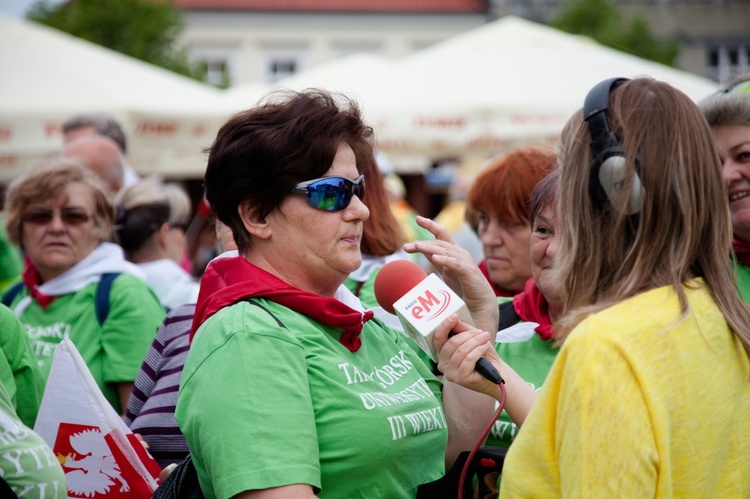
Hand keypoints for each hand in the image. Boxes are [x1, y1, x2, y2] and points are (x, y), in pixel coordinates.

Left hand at [404, 216, 498, 335]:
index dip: (430, 225)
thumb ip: (435, 259)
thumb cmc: (463, 286)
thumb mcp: (445, 270)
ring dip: (430, 248)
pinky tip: (435, 259)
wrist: (480, 301)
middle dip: (422, 243)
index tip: (418, 219)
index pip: (441, 234)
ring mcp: (465, 262)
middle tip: (406, 247)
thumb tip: (421, 248)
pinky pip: (455, 264)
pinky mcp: (468, 272)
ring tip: (417, 246)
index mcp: (454, 251)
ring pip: (445, 251)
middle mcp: (460, 253)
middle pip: (439, 243)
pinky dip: (445, 260)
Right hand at [433, 314, 502, 397]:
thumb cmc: (483, 354)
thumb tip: (454, 318)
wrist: (496, 372)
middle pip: (451, 344)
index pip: (438, 338)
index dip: (444, 326)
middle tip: (480, 332)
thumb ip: (462, 329)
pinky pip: (468, 359)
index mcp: (442, 353)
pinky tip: (485, 347)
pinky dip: (478, 350)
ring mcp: (450, 373)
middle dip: (467, 335)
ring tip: (485, 338)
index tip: (454, 316)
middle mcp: (442, 364)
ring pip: (461, 351)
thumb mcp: (472, 338)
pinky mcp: (460, 379)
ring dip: (475, 342)